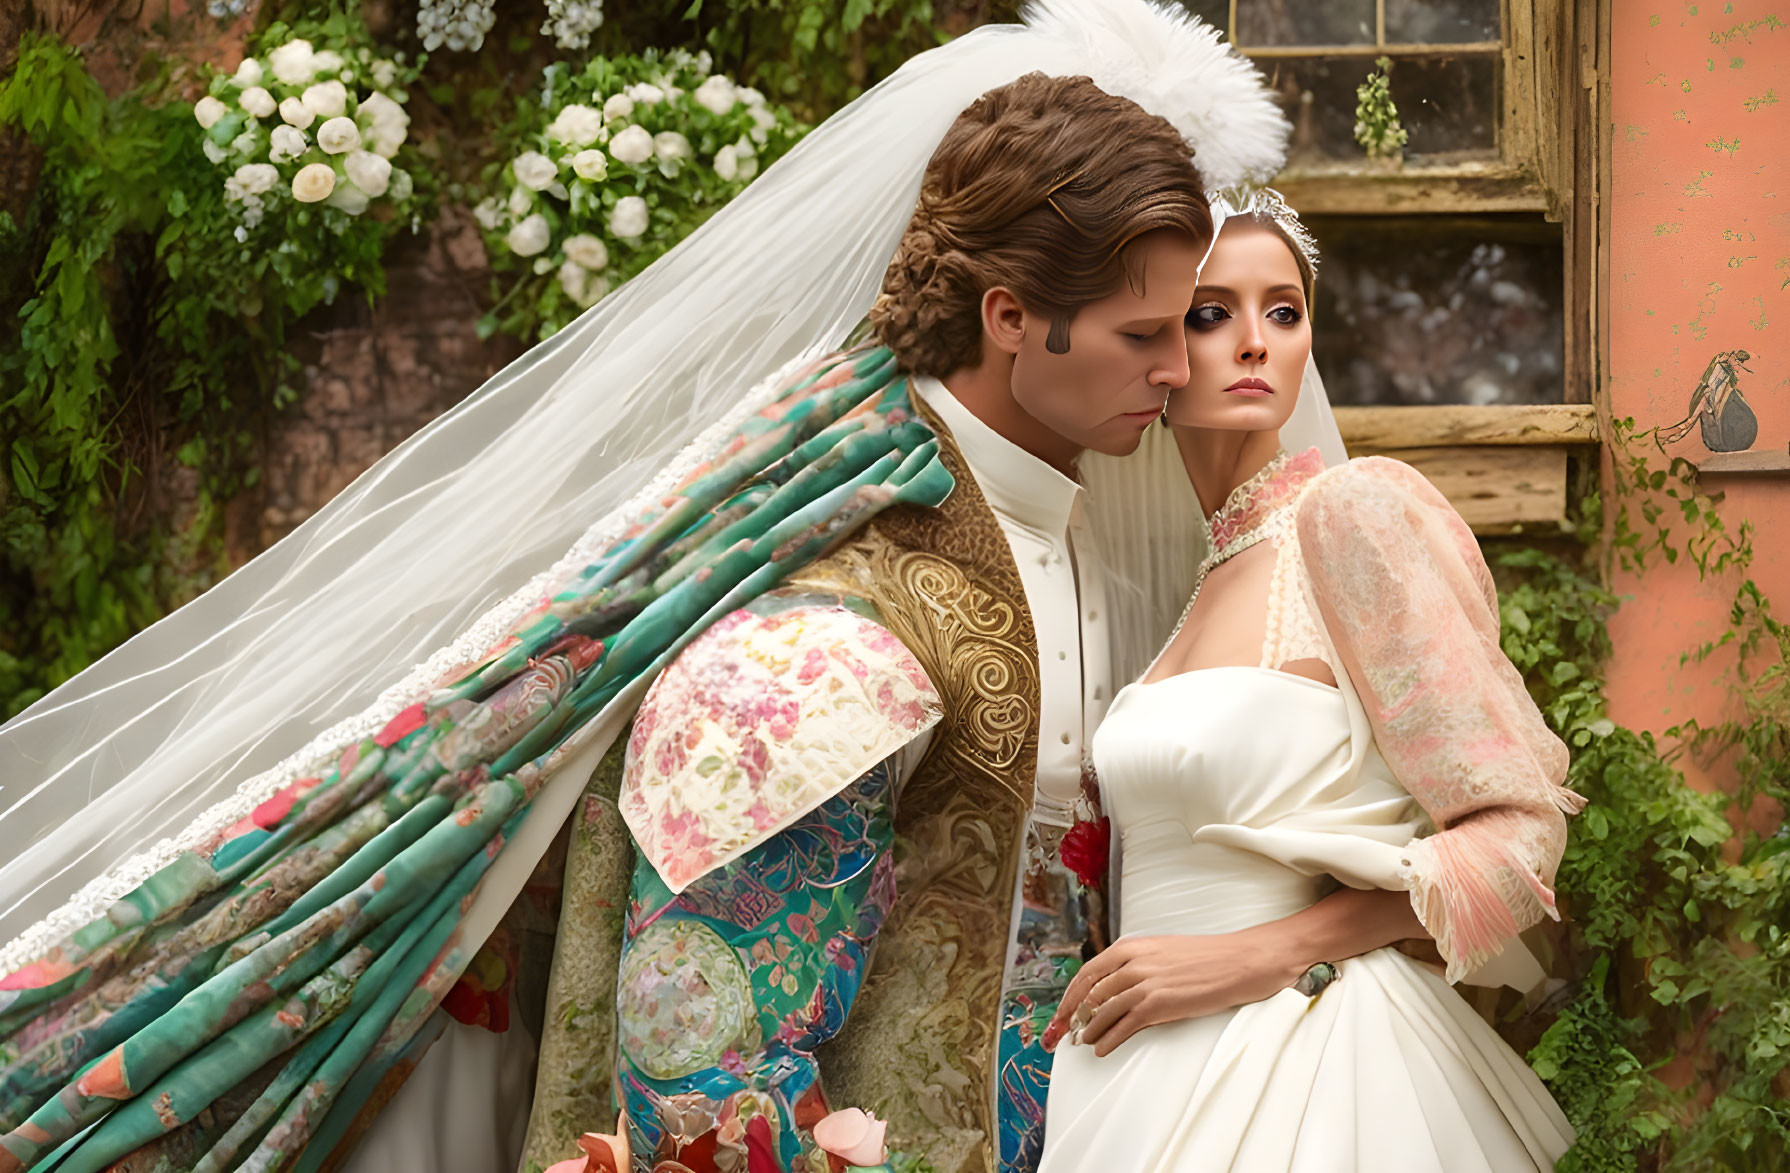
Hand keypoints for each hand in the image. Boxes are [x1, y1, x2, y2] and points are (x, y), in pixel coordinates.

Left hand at [1041, 931, 1307, 1056]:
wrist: (1239, 962)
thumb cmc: (1204, 957)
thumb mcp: (1161, 950)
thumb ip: (1134, 964)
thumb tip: (1110, 986)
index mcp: (1130, 947)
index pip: (1087, 972)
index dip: (1071, 994)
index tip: (1062, 1010)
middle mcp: (1132, 963)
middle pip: (1090, 993)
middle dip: (1074, 1015)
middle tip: (1065, 1031)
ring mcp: (1144, 984)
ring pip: (1102, 1011)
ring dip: (1089, 1030)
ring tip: (1084, 1042)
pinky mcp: (1158, 1005)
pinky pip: (1123, 1027)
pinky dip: (1108, 1040)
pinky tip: (1102, 1049)